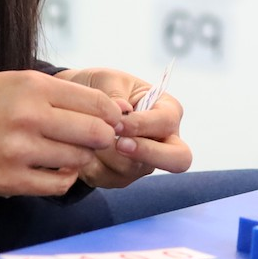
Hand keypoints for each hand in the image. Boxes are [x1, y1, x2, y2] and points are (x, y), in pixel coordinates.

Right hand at [0, 70, 123, 196]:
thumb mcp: (17, 83)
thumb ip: (62, 94)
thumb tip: (115, 108)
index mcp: (33, 86)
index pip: (96, 102)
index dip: (114, 115)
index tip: (115, 121)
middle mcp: (28, 116)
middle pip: (95, 133)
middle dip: (105, 138)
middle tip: (100, 140)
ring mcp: (19, 150)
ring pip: (79, 159)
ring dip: (82, 158)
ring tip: (71, 152)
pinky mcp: (10, 180)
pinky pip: (58, 184)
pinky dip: (66, 178)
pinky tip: (58, 169)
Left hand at [57, 67, 193, 188]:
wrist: (79, 106)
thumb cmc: (102, 87)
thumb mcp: (108, 79)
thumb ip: (115, 93)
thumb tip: (121, 109)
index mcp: (168, 110)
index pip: (166, 122)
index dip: (141, 125)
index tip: (115, 123)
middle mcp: (163, 140)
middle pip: (179, 160)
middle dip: (149, 153)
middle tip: (120, 144)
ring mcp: (145, 162)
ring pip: (135, 170)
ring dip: (108, 155)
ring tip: (88, 138)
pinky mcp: (123, 177)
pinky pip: (110, 179)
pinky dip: (94, 166)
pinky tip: (83, 149)